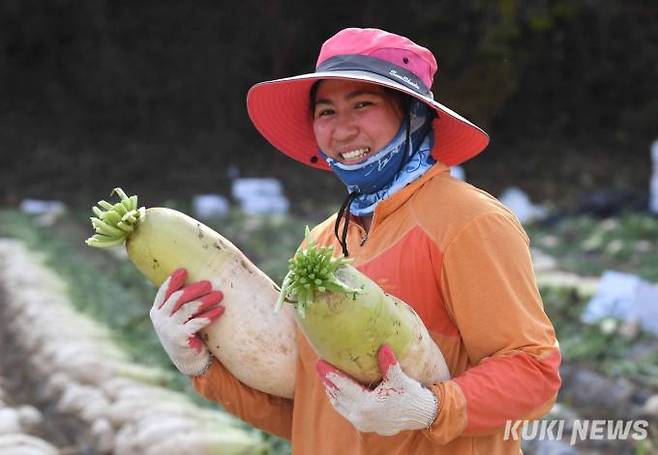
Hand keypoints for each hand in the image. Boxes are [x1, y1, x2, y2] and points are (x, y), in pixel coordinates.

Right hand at [149, 268, 223, 375]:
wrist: (189, 360)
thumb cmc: (187, 333)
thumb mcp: (179, 317)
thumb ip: (182, 302)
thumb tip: (199, 280)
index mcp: (157, 311)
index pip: (164, 292)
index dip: (173, 281)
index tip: (183, 270)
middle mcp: (160, 319)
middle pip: (177, 298)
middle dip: (194, 289)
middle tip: (209, 283)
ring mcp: (168, 329)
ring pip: (187, 309)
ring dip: (205, 300)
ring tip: (219, 295)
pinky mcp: (180, 338)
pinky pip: (196, 322)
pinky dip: (209, 315)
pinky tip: (220, 310)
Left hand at [316, 345, 438, 435]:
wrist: (421, 414)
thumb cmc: (410, 394)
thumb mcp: (400, 378)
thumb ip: (389, 364)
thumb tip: (384, 347)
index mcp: (368, 404)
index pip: (342, 386)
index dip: (330, 373)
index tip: (319, 362)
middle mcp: (361, 415)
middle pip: (338, 396)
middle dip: (328, 381)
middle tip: (320, 366)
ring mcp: (362, 423)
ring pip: (340, 405)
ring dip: (332, 391)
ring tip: (326, 376)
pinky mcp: (365, 425)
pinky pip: (346, 411)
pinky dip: (340, 401)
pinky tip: (337, 391)